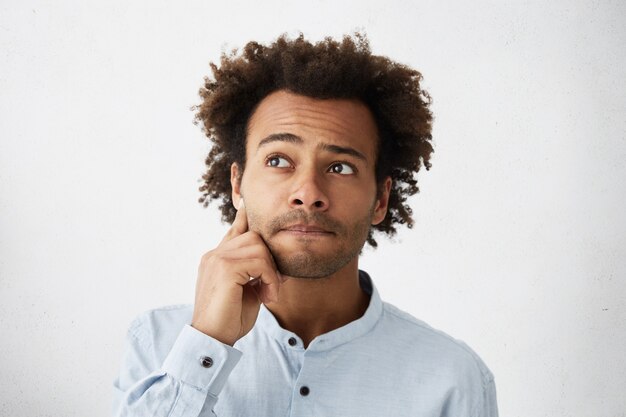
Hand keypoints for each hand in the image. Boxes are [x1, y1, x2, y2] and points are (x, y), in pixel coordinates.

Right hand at [191, 200, 283, 345]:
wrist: (212, 340)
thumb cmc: (229, 319)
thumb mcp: (248, 292)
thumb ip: (258, 274)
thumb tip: (280, 265)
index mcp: (217, 258)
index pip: (236, 229)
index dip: (246, 216)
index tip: (251, 203)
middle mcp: (215, 254)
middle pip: (254, 235)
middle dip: (270, 258)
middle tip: (273, 284)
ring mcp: (217, 259)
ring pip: (259, 245)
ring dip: (271, 270)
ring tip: (270, 292)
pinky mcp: (225, 269)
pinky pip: (260, 261)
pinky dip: (270, 278)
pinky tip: (267, 295)